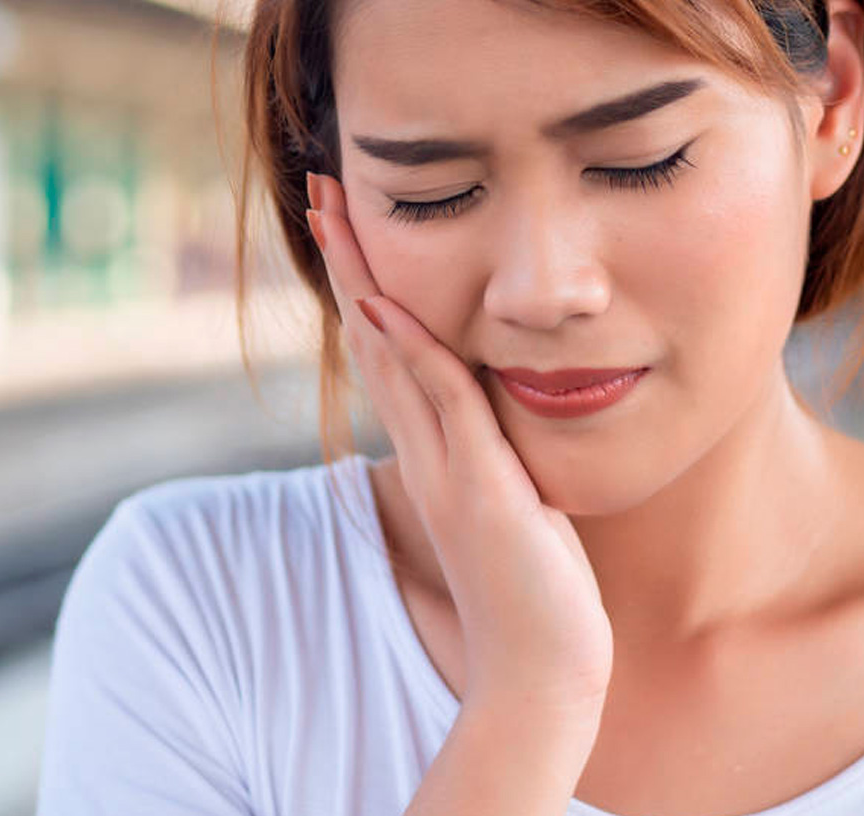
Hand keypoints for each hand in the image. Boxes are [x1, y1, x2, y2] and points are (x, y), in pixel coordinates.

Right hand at [306, 171, 612, 720]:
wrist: (543, 670)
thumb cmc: (537, 590)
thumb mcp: (514, 502)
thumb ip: (498, 456)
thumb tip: (508, 410)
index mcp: (436, 451)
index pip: (392, 350)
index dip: (369, 284)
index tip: (353, 225)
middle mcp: (427, 452)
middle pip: (375, 337)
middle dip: (349, 261)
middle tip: (321, 193)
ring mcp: (445, 469)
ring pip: (393, 356)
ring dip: (363, 281)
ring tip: (334, 215)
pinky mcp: (478, 491)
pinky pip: (442, 404)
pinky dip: (411, 351)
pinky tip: (384, 303)